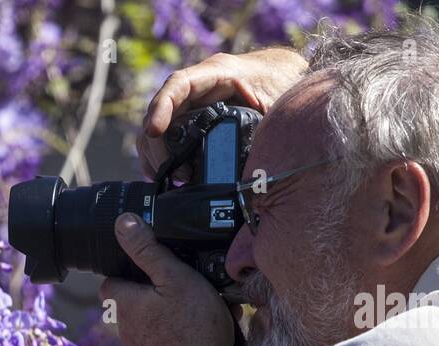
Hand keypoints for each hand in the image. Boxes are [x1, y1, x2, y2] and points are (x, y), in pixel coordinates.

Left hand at [99, 214, 234, 345]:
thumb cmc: (191, 328)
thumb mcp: (174, 277)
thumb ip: (148, 250)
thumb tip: (123, 223)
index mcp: (123, 303)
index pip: (109, 281)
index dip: (125, 269)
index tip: (146, 262)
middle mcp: (126, 327)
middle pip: (134, 299)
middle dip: (155, 288)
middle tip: (182, 280)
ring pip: (154, 317)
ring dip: (175, 307)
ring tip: (204, 302)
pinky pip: (170, 335)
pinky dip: (185, 327)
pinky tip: (211, 324)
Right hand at [137, 48, 307, 178]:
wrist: (284, 78)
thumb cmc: (280, 83)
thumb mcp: (274, 96)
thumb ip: (261, 111)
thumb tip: (252, 137)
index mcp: (214, 74)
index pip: (177, 86)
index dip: (161, 107)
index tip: (154, 130)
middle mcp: (195, 89)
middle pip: (161, 113)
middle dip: (158, 145)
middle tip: (171, 172)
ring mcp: (189, 105)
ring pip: (158, 129)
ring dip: (155, 154)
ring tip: (166, 178)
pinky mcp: (190, 122)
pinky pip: (167, 139)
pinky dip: (162, 158)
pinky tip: (165, 176)